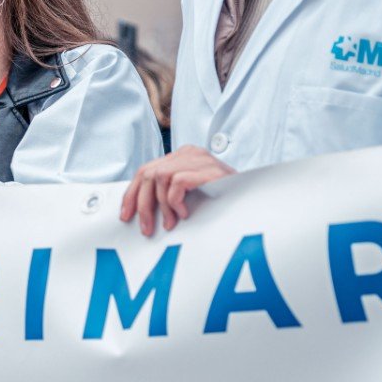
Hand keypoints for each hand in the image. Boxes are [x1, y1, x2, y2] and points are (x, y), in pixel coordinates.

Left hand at [119, 146, 234, 237]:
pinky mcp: (207, 168)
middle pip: (149, 173)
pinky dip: (176, 201)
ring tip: (172, 222)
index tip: (126, 215)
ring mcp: (199, 158)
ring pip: (160, 178)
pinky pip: (177, 182)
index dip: (132, 194)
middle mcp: (189, 153)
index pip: (146, 170)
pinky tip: (185, 213)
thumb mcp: (192, 194)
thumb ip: (170, 192)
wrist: (255, 198)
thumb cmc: (225, 199)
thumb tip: (143, 210)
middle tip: (146, 228)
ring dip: (162, 206)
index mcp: (183, 156)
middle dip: (143, 204)